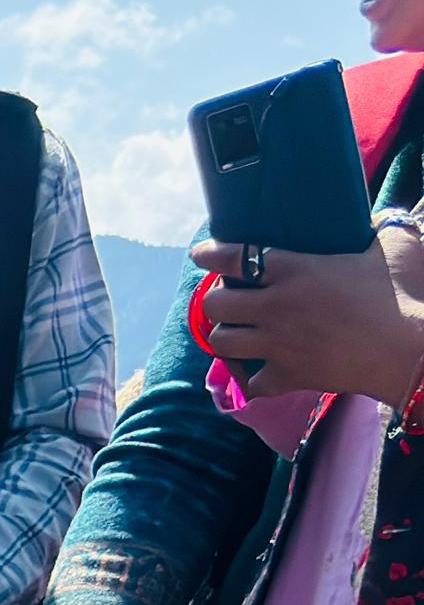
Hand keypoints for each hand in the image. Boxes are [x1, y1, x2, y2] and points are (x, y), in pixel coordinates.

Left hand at [193, 233, 423, 408]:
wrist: (412, 350)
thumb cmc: (406, 294)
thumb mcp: (398, 247)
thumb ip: (384, 228)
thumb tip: (383, 219)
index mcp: (296, 270)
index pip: (237, 257)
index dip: (211, 255)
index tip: (201, 255)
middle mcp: (276, 306)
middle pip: (215, 304)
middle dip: (216, 300)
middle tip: (231, 299)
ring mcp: (277, 344)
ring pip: (221, 342)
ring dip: (226, 336)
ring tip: (239, 332)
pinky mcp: (288, 376)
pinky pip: (251, 384)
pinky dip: (253, 379)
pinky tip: (260, 372)